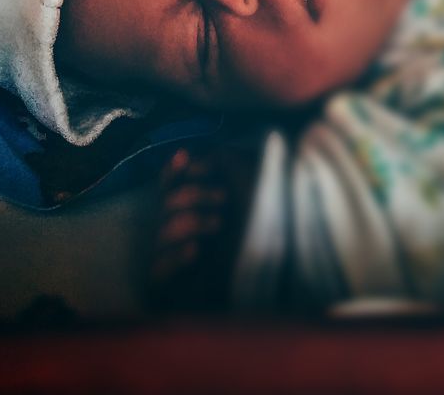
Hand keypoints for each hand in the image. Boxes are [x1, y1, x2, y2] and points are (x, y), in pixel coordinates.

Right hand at [146, 142, 258, 313]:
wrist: (286, 269)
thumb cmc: (269, 218)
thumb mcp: (248, 174)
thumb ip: (218, 157)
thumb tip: (187, 157)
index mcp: (200, 204)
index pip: (169, 185)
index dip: (172, 171)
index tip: (185, 159)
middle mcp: (187, 229)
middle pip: (166, 204)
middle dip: (192, 194)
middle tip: (224, 197)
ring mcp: (179, 258)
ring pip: (161, 232)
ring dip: (190, 221)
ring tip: (218, 224)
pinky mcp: (177, 287)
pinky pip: (157, 269)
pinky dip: (175, 256)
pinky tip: (195, 250)